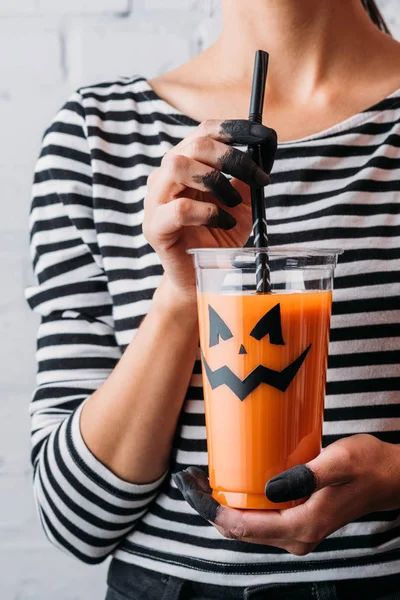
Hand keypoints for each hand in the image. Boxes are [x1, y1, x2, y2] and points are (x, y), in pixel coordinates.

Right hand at [143, 119, 276, 299]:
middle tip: (258, 178)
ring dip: (215, 181)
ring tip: (232, 203)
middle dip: (233, 157)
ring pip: (177, 166)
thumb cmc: (217, 236)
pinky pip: (180, 209)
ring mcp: (155, 201)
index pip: (204, 131)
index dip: (235, 129)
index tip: (265, 138)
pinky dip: (208, 213)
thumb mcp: (239, 201)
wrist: (201, 276)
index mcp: (184, 164)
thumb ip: (246, 176)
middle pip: (194, 145)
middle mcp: (165, 177)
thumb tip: (264, 149)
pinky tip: (223, 223)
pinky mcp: (154, 227)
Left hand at [173, 434, 399, 555]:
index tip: (190, 487)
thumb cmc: (367, 465)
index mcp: (301, 526)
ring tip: (200, 481)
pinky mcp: (298, 520)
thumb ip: (305, 476)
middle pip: (238, 530)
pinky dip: (238, 504)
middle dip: (208, 507)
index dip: (210, 508)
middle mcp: (295, 536)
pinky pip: (259, 519)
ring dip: (220, 506)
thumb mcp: (338, 462)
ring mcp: (296, 531)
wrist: (390, 477)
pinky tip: (229, 483)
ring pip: (246, 526)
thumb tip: (268, 487)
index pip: (242, 527)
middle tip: (188, 479)